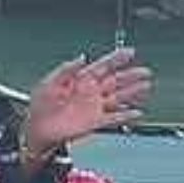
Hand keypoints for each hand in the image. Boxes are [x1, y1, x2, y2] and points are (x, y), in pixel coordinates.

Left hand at [21, 48, 151, 161]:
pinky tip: (136, 112)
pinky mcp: (94, 122)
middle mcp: (90, 92)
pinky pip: (113, 117)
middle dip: (130, 76)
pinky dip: (125, 115)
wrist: (37, 130)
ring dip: (132, 92)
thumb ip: (66, 69)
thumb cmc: (40, 107)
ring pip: (118, 97)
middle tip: (144, 71)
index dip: (116, 59)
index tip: (129, 52)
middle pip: (115, 81)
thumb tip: (80, 58)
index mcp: (80, 80)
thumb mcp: (49, 82)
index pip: (102, 66)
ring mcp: (94, 107)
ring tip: (145, 86)